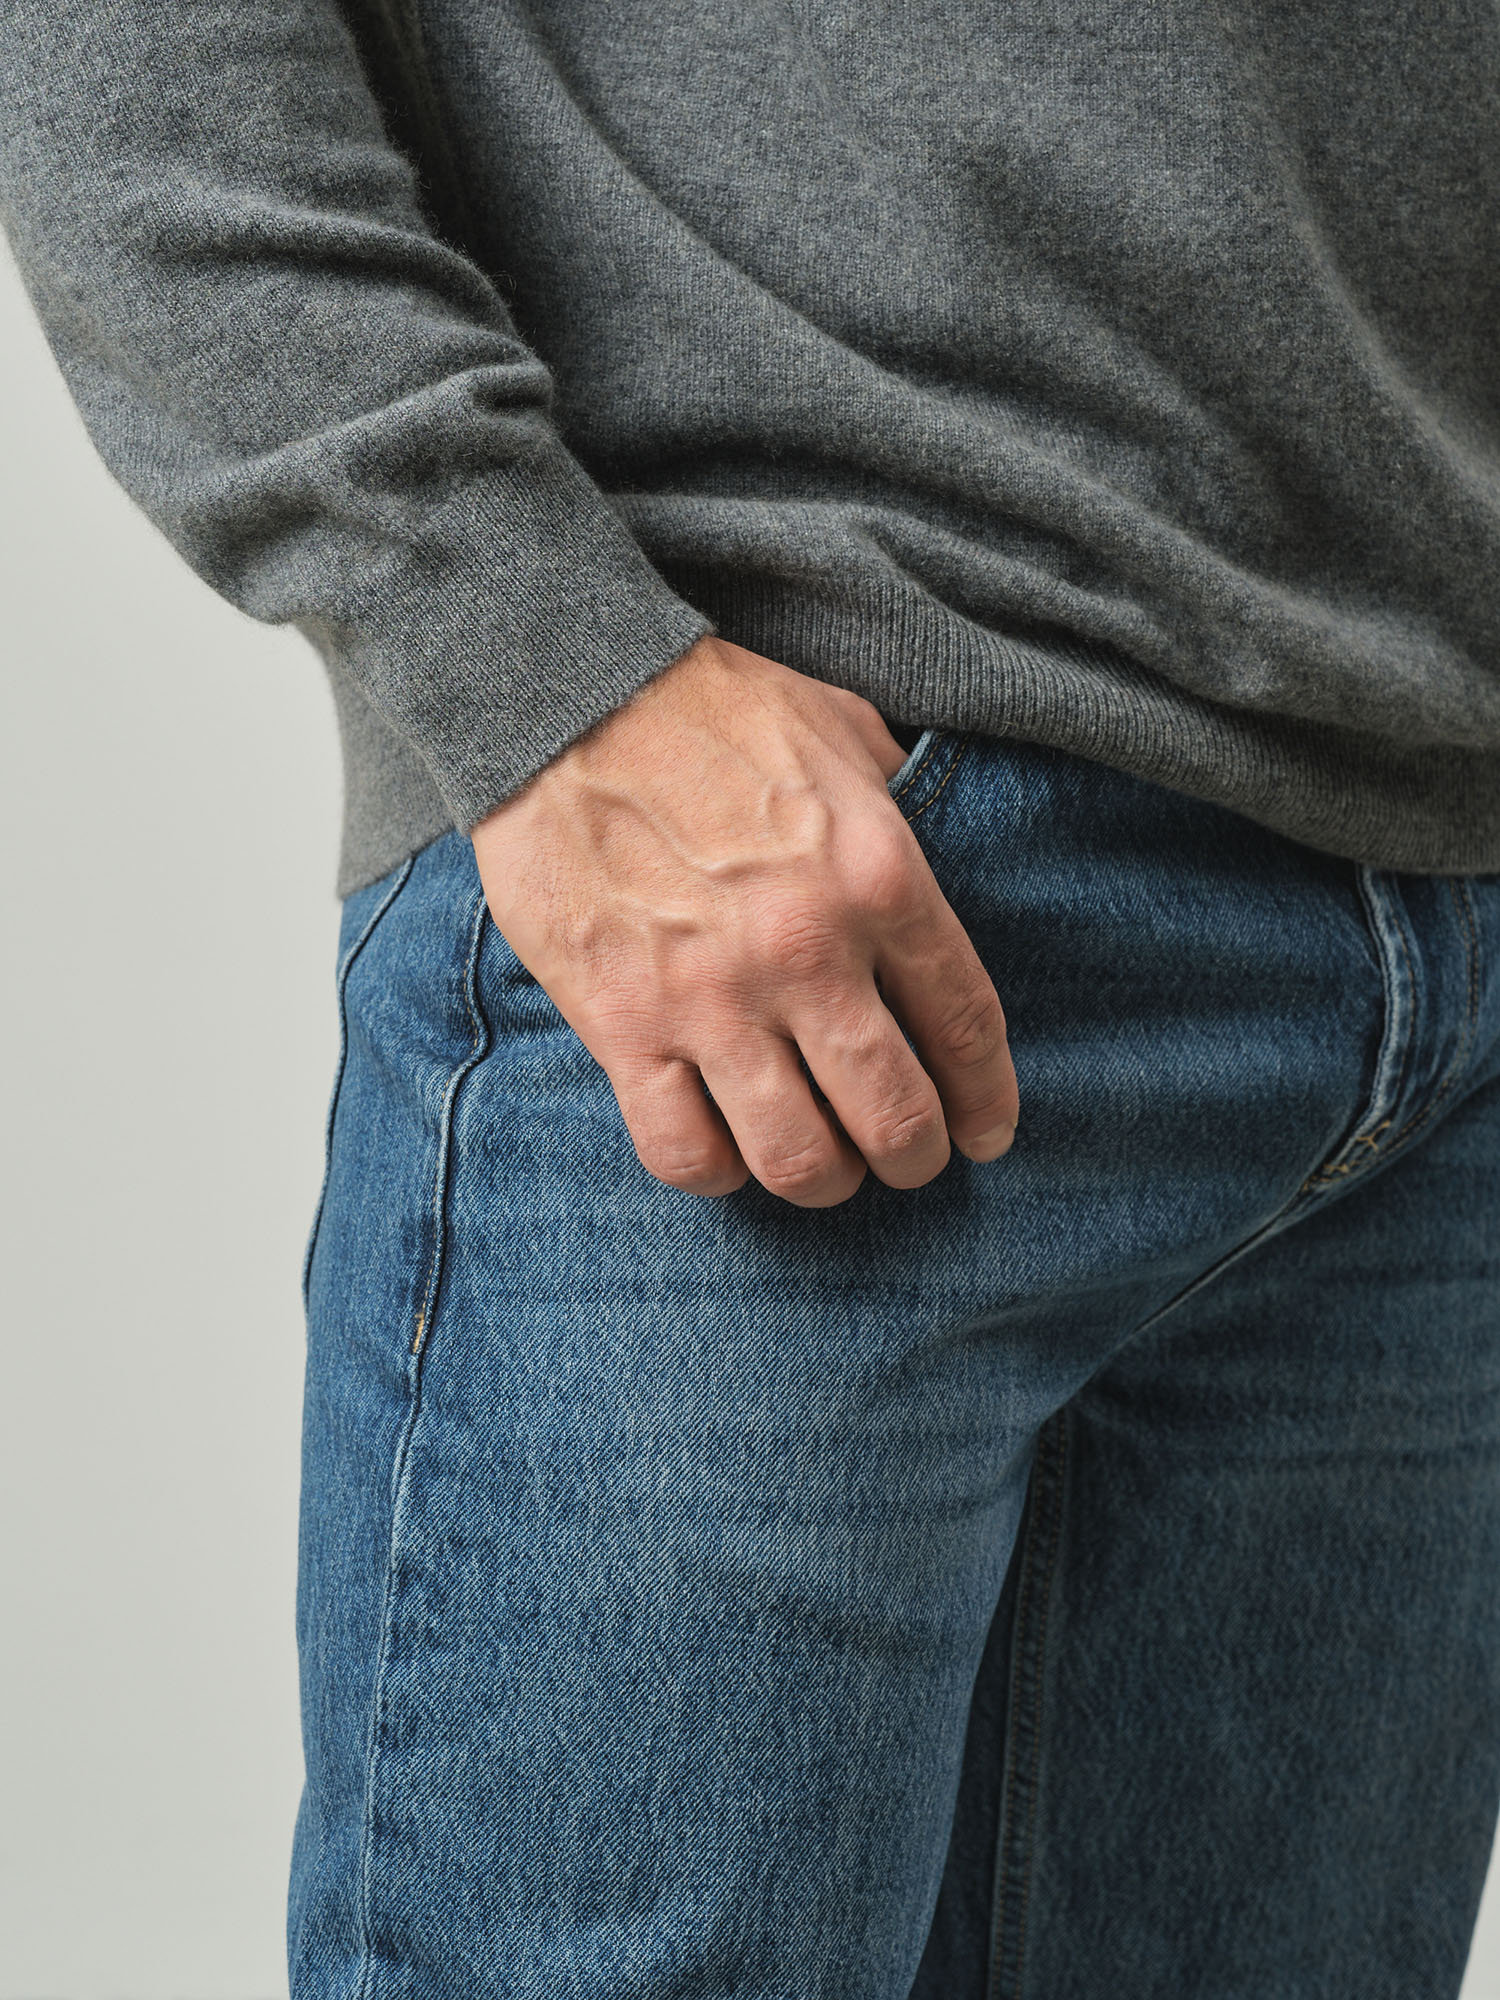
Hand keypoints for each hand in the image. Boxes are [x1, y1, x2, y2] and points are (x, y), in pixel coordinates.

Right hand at [470, 635, 1018, 1205]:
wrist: (565, 692)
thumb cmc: (709, 707)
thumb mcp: (843, 730)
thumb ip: (900, 808)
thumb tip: (927, 862)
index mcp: (879, 877)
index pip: (966, 1029)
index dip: (986, 1101)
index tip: (986, 1134)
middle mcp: (806, 951)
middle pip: (893, 1118)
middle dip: (913, 1158)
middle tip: (905, 1159)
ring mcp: (710, 997)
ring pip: (796, 1157)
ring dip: (821, 1180)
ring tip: (820, 1165)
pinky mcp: (621, 1024)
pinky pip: (682, 1152)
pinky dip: (715, 1173)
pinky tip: (723, 1151)